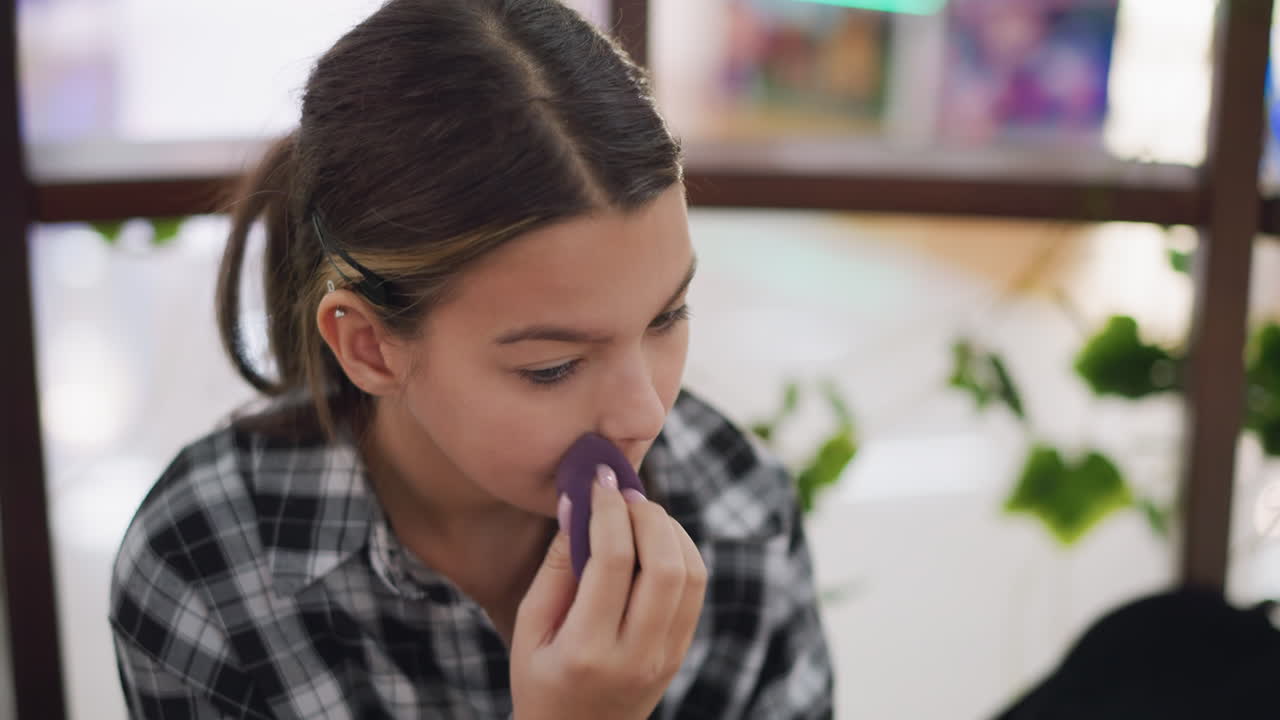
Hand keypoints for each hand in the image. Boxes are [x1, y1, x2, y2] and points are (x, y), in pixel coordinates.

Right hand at [510, 469, 706, 719]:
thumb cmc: (540, 682)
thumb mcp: (529, 629)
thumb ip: (555, 568)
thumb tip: (574, 504)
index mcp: (587, 650)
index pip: (610, 562)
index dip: (607, 510)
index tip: (597, 480)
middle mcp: (636, 655)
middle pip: (664, 565)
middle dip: (647, 515)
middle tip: (623, 493)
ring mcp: (666, 657)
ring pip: (692, 574)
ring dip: (670, 531)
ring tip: (639, 513)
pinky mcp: (681, 653)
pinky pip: (696, 590)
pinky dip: (682, 552)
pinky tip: (655, 539)